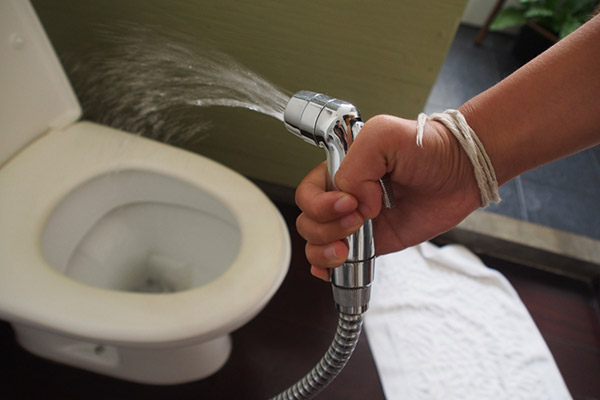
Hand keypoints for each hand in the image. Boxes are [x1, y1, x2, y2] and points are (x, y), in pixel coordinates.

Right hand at [295, 114, 480, 279]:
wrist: (462, 170)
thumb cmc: (427, 146)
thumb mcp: (384, 136)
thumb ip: (356, 166)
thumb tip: (355, 204)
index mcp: (339, 170)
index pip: (308, 193)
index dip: (321, 204)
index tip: (349, 203)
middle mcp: (343, 196)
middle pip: (308, 220)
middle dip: (325, 227)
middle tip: (358, 221)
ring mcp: (356, 221)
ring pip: (317, 242)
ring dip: (325, 250)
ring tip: (347, 248)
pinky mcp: (374, 242)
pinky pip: (340, 260)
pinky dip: (327, 268)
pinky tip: (332, 268)